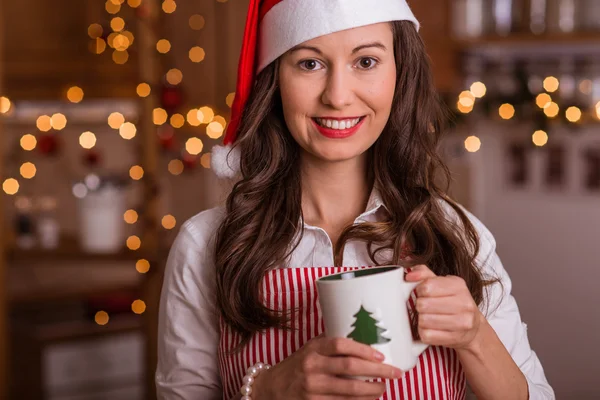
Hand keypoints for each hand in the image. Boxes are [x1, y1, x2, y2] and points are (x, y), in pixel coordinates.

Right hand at [252, 335, 403, 398]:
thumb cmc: (297, 365)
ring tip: (383, 387)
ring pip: (350, 390)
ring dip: (372, 390)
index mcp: (313, 349)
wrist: (272, 388)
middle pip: (350, 368)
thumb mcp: (309, 349)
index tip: (380, 355)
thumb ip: (331, 346)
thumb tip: (363, 340)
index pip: (341, 345)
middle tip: (394, 373)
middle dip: (377, 371)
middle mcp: (312, 367)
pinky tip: (369, 399)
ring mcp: (313, 388)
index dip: (364, 350)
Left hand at [405, 265, 484, 350]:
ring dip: (421, 320)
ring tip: (429, 317)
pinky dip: (424, 332)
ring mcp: (462, 322)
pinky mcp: (455, 338)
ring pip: (423, 320)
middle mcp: (464, 303)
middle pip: (423, 305)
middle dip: (420, 306)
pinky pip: (426, 335)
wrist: (473, 327)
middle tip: (426, 307)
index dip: (420, 290)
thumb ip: (424, 274)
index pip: (426, 286)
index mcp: (458, 285)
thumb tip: (410, 275)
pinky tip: (431, 328)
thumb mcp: (442, 283)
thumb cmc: (454, 302)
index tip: (424, 293)